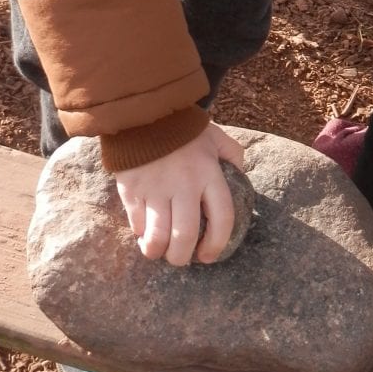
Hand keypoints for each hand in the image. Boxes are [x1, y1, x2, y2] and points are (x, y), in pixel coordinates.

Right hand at [113, 123, 245, 265]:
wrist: (145, 113)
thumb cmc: (184, 129)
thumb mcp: (217, 137)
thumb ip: (233, 156)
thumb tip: (241, 177)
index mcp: (209, 174)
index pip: (222, 218)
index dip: (217, 243)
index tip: (209, 255)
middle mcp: (184, 185)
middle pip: (185, 236)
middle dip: (182, 257)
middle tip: (181, 258)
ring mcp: (155, 189)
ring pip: (157, 237)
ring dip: (158, 252)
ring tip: (159, 252)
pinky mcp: (132, 189)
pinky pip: (136, 224)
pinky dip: (141, 234)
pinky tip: (144, 233)